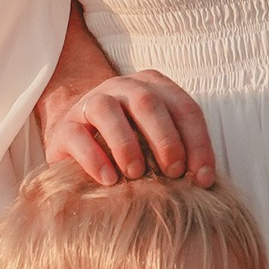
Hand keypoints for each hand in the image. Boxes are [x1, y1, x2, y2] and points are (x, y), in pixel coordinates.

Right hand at [41, 66, 218, 190]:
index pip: (184, 108)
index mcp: (154, 87)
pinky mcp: (64, 127)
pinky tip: (108, 179)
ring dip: (126, 143)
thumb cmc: (129, 146)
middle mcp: (122, 87)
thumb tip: (203, 182)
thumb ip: (180, 152)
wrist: (76, 140)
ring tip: (136, 174)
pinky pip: (77, 135)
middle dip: (166, 139)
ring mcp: (90, 103)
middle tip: (173, 173)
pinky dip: (94, 158)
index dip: (198, 142)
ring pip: (107, 109)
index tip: (204, 178)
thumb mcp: (157, 143)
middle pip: (148, 102)